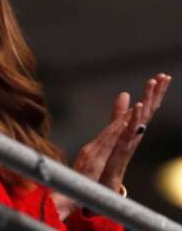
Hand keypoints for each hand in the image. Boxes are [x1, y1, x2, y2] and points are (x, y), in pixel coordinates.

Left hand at [53, 73, 171, 218]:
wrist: (98, 187)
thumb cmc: (106, 161)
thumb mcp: (113, 132)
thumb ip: (119, 114)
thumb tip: (125, 94)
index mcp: (132, 131)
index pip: (145, 109)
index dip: (154, 93)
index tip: (163, 76)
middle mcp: (132, 138)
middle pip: (147, 113)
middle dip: (156, 94)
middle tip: (164, 76)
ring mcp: (127, 145)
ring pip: (140, 121)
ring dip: (146, 102)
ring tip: (152, 84)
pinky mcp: (118, 152)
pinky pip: (128, 134)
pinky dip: (134, 120)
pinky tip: (137, 106)